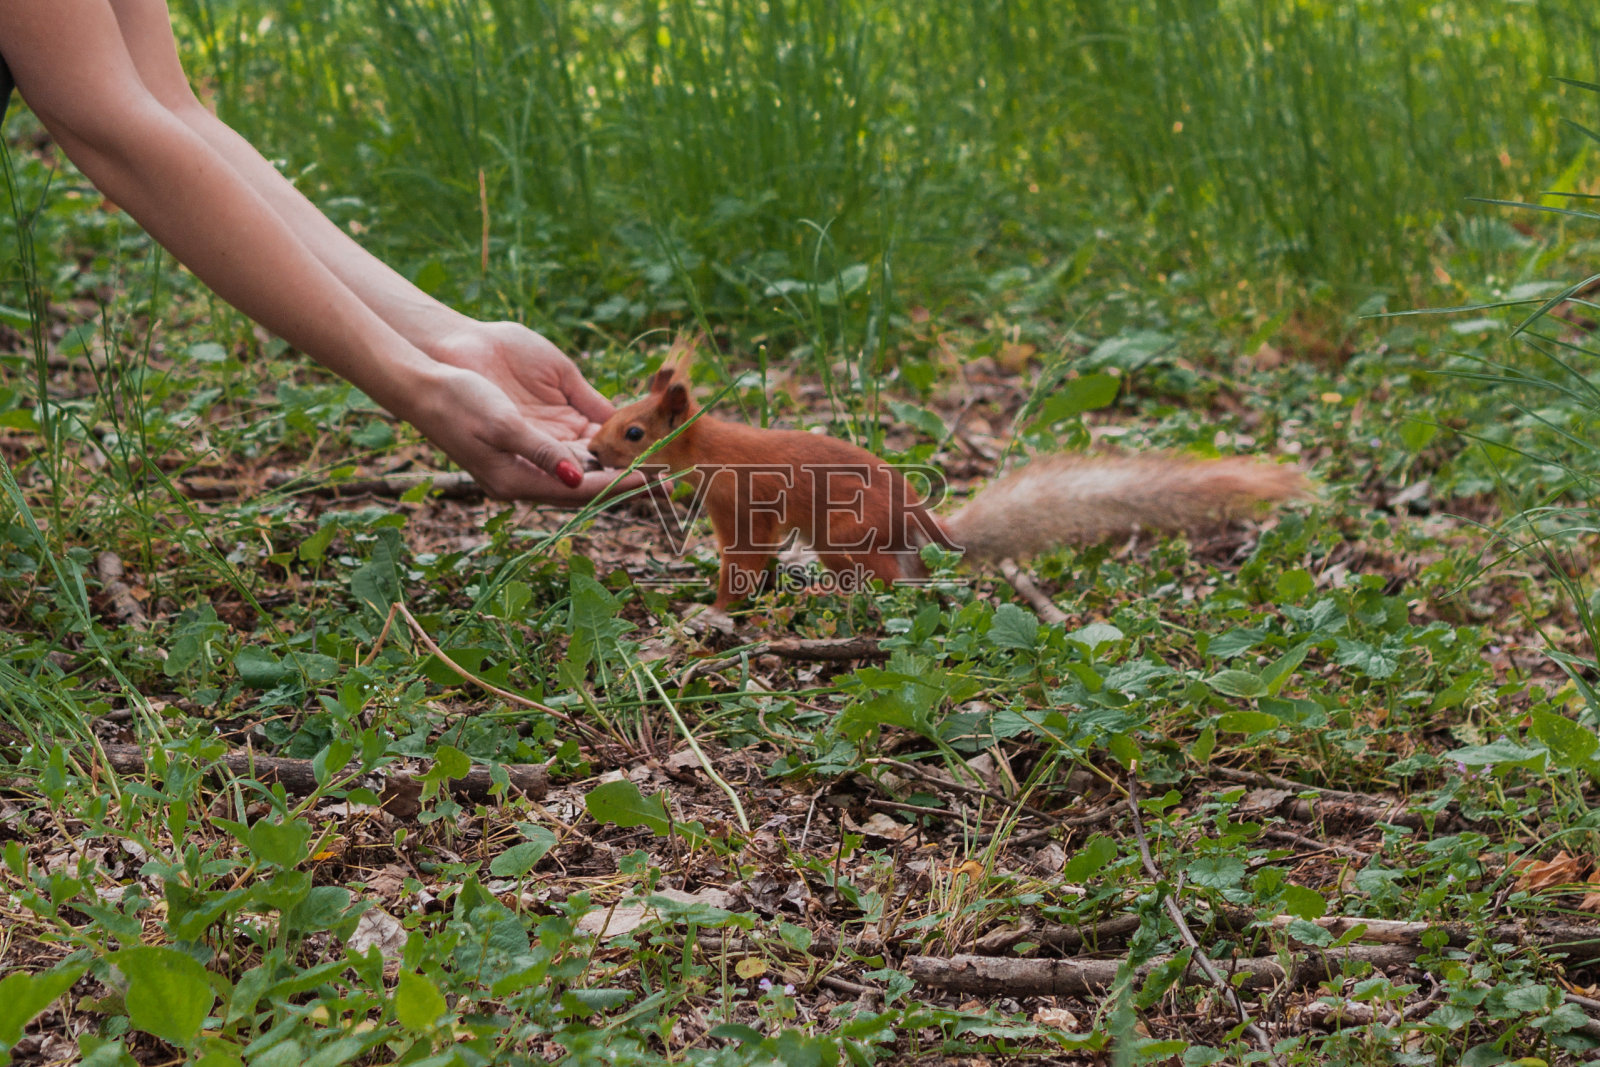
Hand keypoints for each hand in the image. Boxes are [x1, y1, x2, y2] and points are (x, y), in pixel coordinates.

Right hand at [421, 322, 641, 504]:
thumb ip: (541, 451)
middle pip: (590, 486)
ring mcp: (529, 458)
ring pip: (584, 468)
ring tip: (655, 463)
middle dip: (628, 484)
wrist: (423, 376)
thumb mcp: (501, 424)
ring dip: (618, 466)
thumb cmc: (457, 400)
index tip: (656, 483)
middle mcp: (528, 476)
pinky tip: (623, 440)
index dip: (622, 487)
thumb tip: (578, 477)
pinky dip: (598, 445)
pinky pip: (572, 447)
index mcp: (518, 482)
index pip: (583, 491)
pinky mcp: (529, 436)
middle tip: (670, 483)